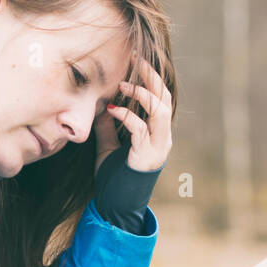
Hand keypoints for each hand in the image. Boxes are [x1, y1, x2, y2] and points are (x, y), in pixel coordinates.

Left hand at [93, 55, 172, 174]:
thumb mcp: (108, 147)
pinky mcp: (147, 156)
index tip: (135, 59)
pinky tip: (112, 109)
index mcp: (157, 133)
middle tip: (136, 59)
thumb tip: (101, 105)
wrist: (116, 208)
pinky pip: (141, 129)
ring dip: (143, 94)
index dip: (151, 78)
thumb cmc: (114, 179)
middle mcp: (162, 138)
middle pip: (165, 99)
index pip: (160, 98)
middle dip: (151, 77)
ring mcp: (158, 147)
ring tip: (124, 84)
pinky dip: (127, 116)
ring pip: (160, 111)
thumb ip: (108, 127)